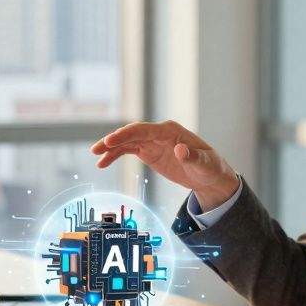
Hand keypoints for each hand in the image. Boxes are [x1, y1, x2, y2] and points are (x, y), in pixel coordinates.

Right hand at [90, 120, 239, 209]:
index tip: (111, 140)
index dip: (127, 134)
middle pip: (132, 133)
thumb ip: (192, 157)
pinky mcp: (149, 152)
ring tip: (95, 155)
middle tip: (98, 148)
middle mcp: (159, 133)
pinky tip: (103, 162)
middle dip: (115, 140)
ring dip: (110, 147)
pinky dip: (115, 155)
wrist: (208, 176)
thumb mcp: (204, 164)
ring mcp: (152, 142)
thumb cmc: (209, 167)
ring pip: (127, 141)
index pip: (145, 129)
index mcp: (171, 131)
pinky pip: (128, 151)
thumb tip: (180, 150)